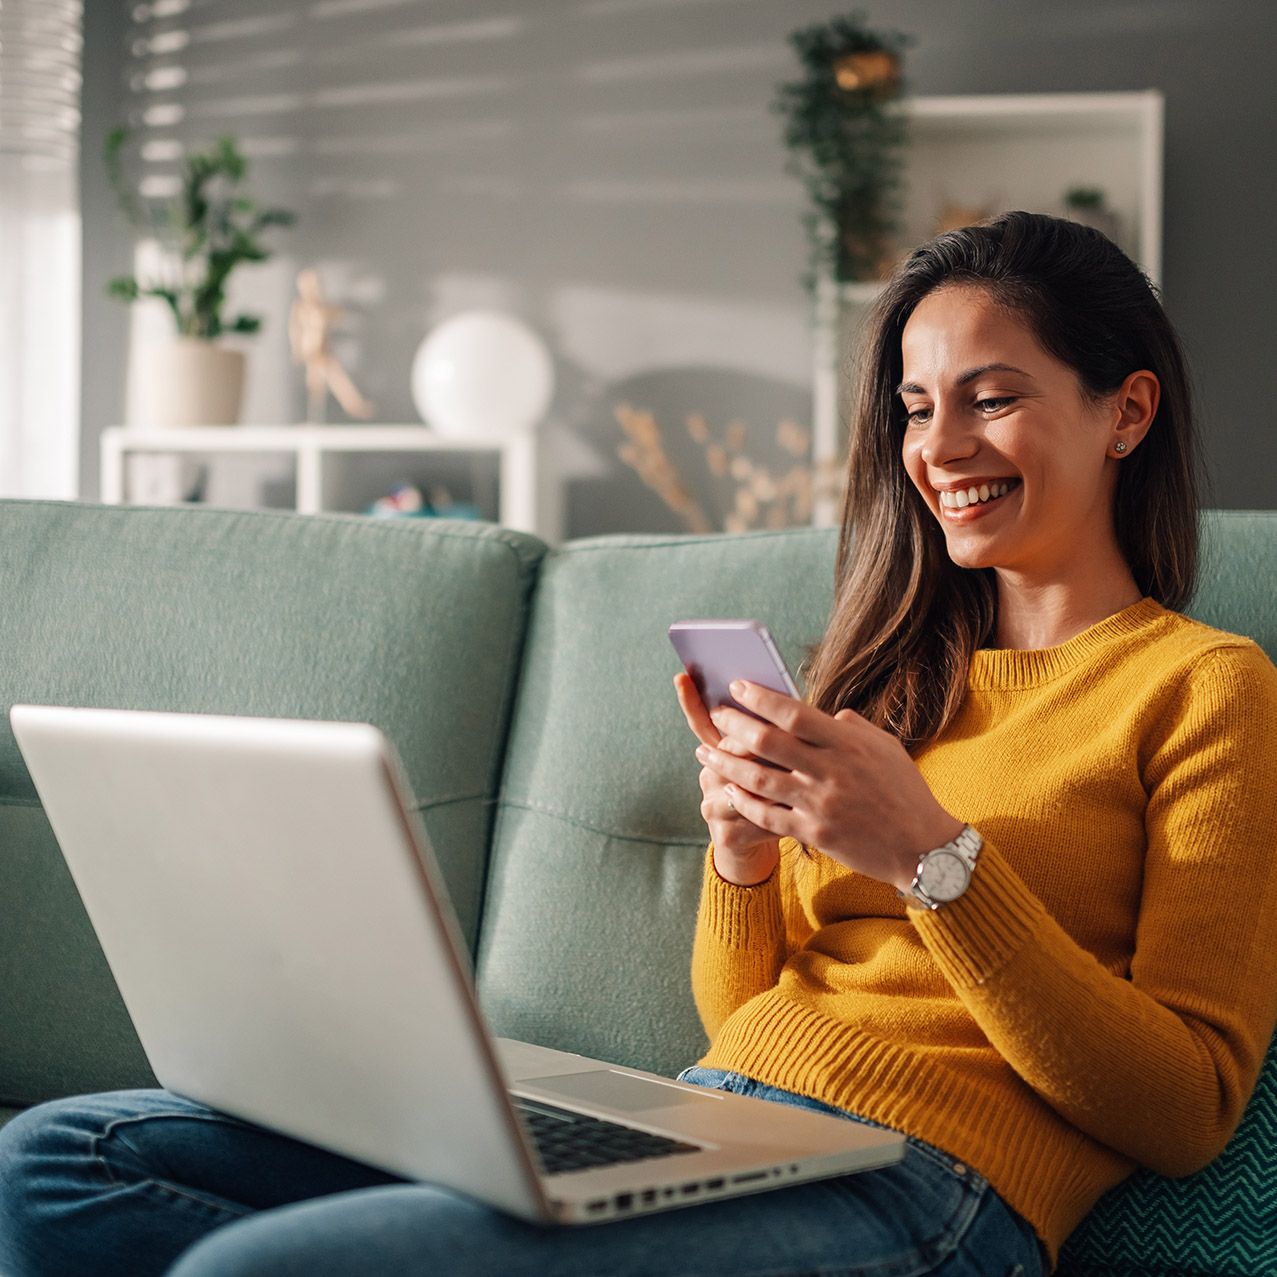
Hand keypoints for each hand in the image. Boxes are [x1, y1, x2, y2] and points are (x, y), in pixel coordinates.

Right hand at [673, 673, 780, 885]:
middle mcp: (709, 776)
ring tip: (802, 778)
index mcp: (719, 753)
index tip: (683, 676)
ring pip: (743, 786)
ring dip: (775, 782)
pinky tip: (800, 813)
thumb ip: (779, 731)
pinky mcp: (725, 836)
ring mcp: (712, 806)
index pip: (703, 722)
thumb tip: (792, 698)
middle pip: (726, 751)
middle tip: (784, 737)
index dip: (691, 701)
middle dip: (756, 743)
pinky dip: (781, 816)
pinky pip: (755, 821)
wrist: (760, 845)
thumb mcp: (777, 759)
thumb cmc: (777, 793)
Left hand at [695, 680, 963, 890]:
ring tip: (706, 754)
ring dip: (728, 765)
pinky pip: (768, 816)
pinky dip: (744, 803)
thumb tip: (827, 713)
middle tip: (716, 716)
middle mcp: (831, 771)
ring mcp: (821, 804)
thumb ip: (853, 728)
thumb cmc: (906, 792)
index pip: (794, 712)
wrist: (923, 848)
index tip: (737, 687)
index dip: (761, 698)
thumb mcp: (886, 748)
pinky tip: (728, 792)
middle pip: (769, 742)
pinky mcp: (815, 834)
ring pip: (760, 779)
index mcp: (848, 744)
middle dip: (735, 726)